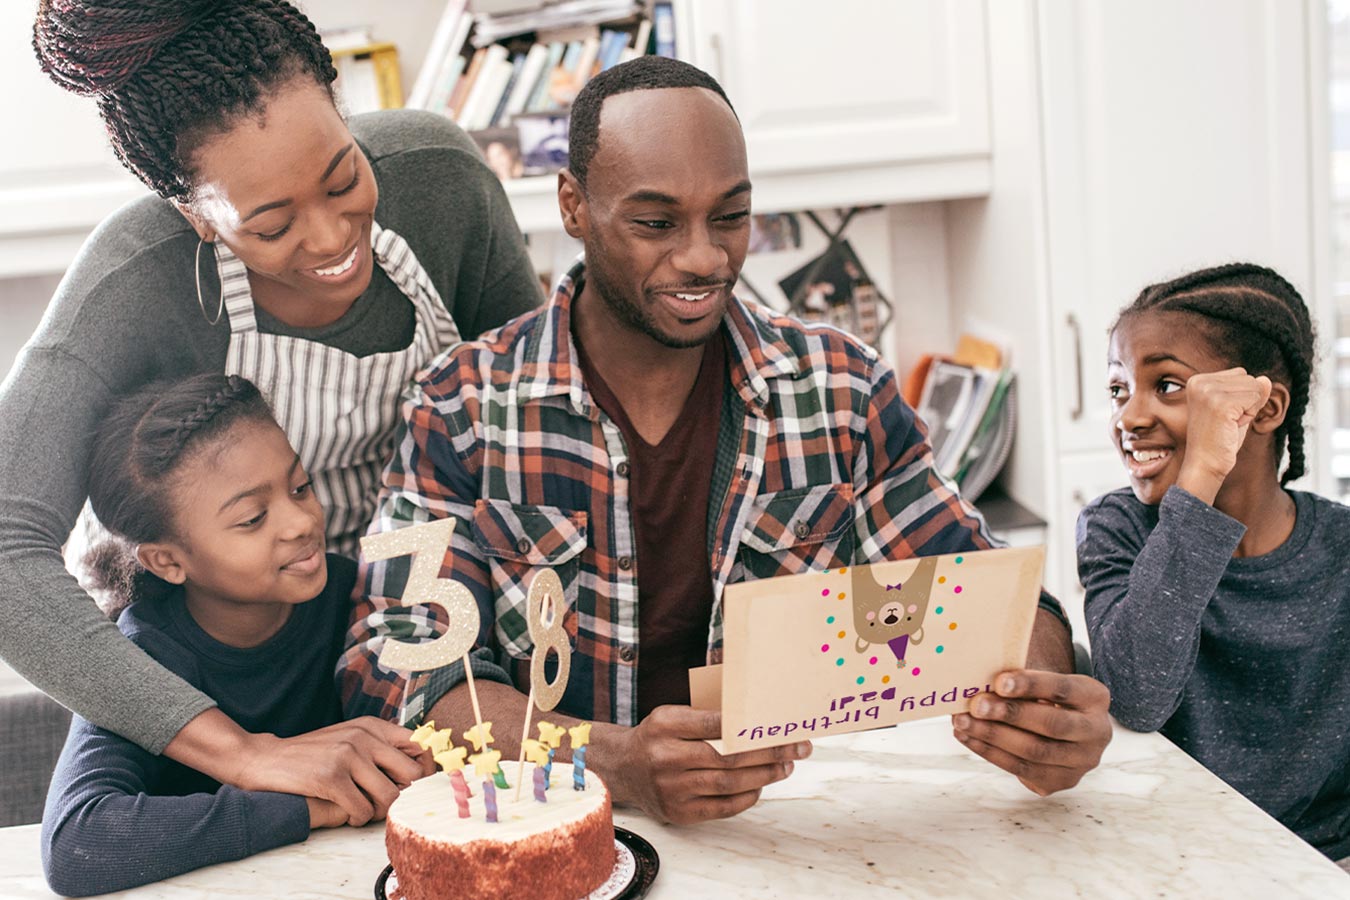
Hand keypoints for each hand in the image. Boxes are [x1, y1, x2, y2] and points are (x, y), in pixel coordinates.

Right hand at [234, 717, 432, 825]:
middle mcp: (364, 737)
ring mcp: (348, 756)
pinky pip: (363, 811)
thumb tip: (420, 769)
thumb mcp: (349, 738)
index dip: (427, 769)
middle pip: (413, 775)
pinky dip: (359, 819)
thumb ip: (380, 748)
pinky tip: (349, 815)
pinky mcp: (331, 778)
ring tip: (365, 810)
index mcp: (372, 726)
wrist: (263, 758)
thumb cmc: (311, 754)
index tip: (416, 785)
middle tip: (388, 803)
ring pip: (390, 797)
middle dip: (406, 795)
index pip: (421, 744)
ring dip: (380, 812)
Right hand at [594, 706, 810, 824]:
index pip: (713, 722)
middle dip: (768, 753)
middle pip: (728, 757)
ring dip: (764, 776)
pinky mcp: (678, 812)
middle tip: (795, 748)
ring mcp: (671, 789)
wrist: (622, 769)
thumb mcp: (670, 715)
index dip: (748, 725)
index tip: (778, 724)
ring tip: (785, 766)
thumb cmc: (656, 737)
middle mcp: (666, 758)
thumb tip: (754, 717)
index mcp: (665, 725)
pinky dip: (746, 797)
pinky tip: (761, 786)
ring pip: (728, 784)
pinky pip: (721, 807)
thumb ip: (704, 715)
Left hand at [952, 669, 1111, 795]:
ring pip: (1034, 752)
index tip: (999, 681)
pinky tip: (968, 738)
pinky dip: (991, 753)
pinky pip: (1022, 769)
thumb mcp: (1044, 683)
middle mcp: (1097, 732)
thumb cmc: (1045, 696)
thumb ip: (1020, 681)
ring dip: (992, 736)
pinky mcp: (1062, 781)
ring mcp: (1082, 762)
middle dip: (1010, 715)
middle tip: (976, 705)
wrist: (1066, 729)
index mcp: (1095, 697)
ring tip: (962, 722)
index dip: (1031, 686)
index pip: (1063, 689)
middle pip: (1052, 725)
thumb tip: (978, 681)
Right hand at [1178, 368, 1271, 502]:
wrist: (1205, 463)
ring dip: (1249, 409)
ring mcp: (1208, 392)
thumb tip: (1266, 379)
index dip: (1240, 396)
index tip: (1223, 414)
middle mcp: (1200, 382)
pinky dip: (1249, 415)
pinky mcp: (1221, 404)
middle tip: (1227, 421)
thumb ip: (1250, 391)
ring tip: (1229, 424)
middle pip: (1249, 378)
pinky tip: (1232, 426)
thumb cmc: (1218, 439)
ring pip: (1254, 387)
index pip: (1240, 374)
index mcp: (1197, 380)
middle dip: (1247, 401)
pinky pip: (1255, 399)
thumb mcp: (1235, 410)